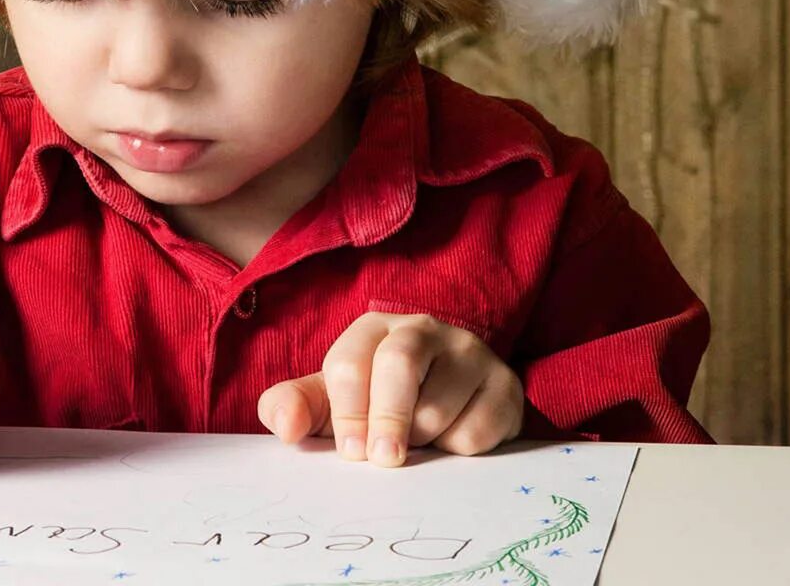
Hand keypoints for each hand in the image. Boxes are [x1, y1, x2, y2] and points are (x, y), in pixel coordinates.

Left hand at [256, 311, 523, 467]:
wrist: (455, 409)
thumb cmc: (380, 405)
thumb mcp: (333, 405)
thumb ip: (296, 408)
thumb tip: (285, 427)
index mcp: (374, 329)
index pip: (349, 362)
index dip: (346, 414)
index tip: (350, 452)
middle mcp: (424, 329)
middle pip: (399, 363)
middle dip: (386, 419)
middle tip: (384, 460)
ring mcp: (469, 353)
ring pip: (440, 403)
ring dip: (422, 441)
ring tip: (419, 444)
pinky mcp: (504, 384)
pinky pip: (479, 427)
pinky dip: (459, 450)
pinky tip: (453, 443)